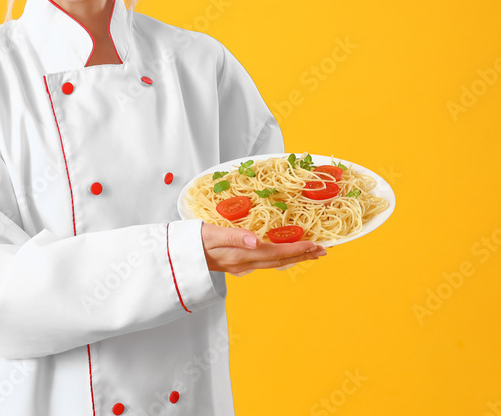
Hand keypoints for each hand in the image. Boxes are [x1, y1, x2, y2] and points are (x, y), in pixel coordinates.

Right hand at [200, 222, 325, 275]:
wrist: (177, 255)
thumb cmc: (192, 241)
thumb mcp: (211, 234)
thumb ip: (234, 236)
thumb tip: (256, 240)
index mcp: (241, 255)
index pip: (275, 253)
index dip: (296, 249)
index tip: (314, 244)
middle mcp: (244, 264)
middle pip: (279, 261)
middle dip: (302, 256)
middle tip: (323, 251)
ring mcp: (242, 266)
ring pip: (274, 263)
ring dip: (294, 258)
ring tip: (311, 253)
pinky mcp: (238, 264)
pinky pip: (266, 263)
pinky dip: (281, 258)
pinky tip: (284, 255)